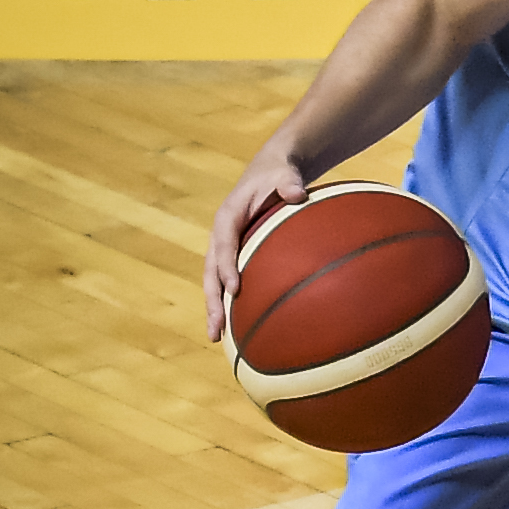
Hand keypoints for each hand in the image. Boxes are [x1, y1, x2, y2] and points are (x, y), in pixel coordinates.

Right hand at [204, 142, 311, 342]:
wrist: (271, 171)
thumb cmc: (280, 174)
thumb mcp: (284, 174)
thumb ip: (289, 183)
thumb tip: (297, 193)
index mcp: (228, 217)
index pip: (224, 244)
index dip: (227, 266)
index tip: (234, 289)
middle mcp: (221, 235)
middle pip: (211, 271)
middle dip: (212, 300)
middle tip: (216, 328)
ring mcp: (225, 247)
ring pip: (215, 281)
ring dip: (215, 308)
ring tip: (217, 337)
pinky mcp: (235, 255)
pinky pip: (228, 280)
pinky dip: (229, 302)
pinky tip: (238, 327)